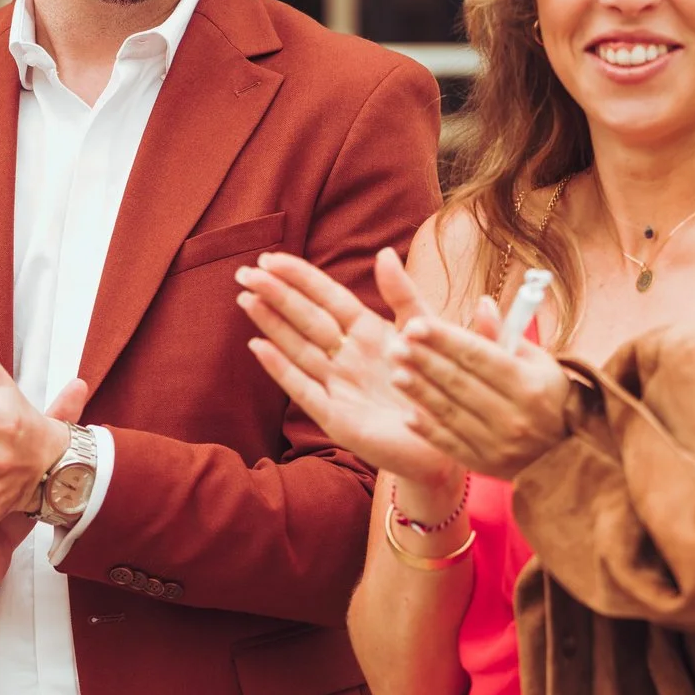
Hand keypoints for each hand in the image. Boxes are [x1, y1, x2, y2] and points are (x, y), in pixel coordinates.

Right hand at [235, 249, 459, 486]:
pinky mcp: (337, 419)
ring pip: (298, 349)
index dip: (299, 277)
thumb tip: (384, 252)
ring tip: (246, 299)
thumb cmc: (438, 384)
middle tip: (244, 272)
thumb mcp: (427, 331)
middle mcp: (348, 356)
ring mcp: (339, 386)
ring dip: (272, 325)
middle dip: (276, 295)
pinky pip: (303, 390)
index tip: (270, 258)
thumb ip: (403, 294)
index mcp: (368, 331)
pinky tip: (258, 347)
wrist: (449, 442)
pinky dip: (281, 369)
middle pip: (306, 319)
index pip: (327, 297)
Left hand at [386, 268, 571, 480]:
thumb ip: (506, 335)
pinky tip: (406, 413)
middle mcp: (514, 414)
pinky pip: (451, 444)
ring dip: (419, 392)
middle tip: (395, 345)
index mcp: (528, 383)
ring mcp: (499, 443)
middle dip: (424, 361)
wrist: (567, 455)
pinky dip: (428, 429)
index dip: (444, 339)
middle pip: (460, 382)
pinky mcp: (485, 465)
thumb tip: (482, 304)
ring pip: (451, 413)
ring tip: (395, 372)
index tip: (415, 325)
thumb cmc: (548, 397)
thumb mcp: (538, 363)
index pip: (478, 355)